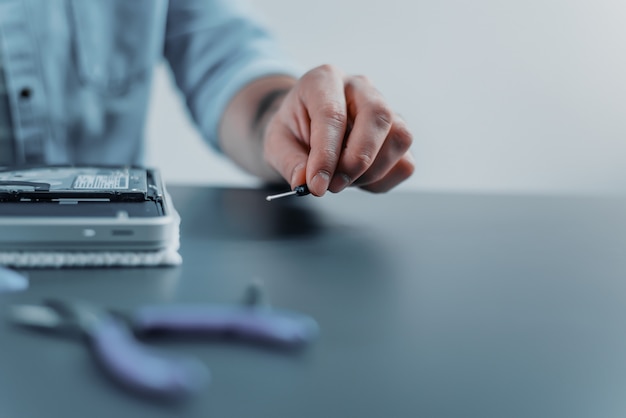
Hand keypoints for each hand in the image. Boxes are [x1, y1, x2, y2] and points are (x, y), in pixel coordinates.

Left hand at [263, 65, 414, 195]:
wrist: (305, 127)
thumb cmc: (292, 130)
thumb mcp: (276, 144)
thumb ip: (290, 162)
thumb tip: (306, 182)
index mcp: (324, 80)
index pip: (332, 114)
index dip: (326, 154)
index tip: (317, 185)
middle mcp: (360, 88)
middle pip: (378, 116)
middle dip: (358, 159)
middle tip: (334, 186)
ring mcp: (385, 109)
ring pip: (399, 138)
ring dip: (372, 172)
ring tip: (342, 181)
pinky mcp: (398, 134)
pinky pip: (405, 162)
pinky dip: (382, 180)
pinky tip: (358, 180)